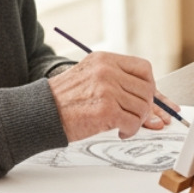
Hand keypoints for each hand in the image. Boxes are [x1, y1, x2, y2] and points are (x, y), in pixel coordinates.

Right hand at [48, 50, 166, 140]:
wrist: (39, 113)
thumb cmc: (64, 100)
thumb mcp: (90, 78)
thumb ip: (117, 81)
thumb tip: (153, 98)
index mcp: (104, 60)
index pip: (144, 68)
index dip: (150, 85)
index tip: (148, 97)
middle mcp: (107, 71)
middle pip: (146, 89)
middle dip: (146, 107)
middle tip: (136, 116)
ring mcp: (107, 90)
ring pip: (142, 107)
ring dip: (137, 121)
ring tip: (125, 125)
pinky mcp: (106, 110)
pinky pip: (133, 122)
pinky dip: (130, 130)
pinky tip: (121, 132)